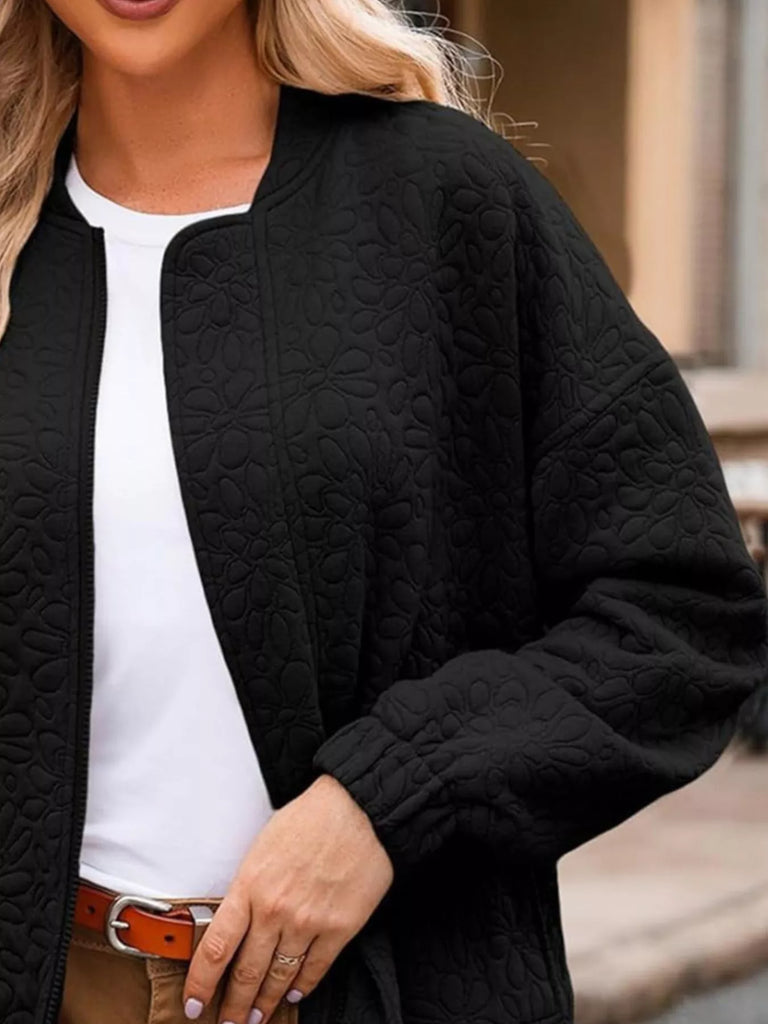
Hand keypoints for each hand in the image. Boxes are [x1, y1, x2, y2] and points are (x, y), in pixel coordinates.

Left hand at [181, 772, 393, 1023]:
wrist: (357, 809)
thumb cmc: (310, 819)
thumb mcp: (262, 846)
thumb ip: (248, 886)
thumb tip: (235, 920)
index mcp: (250, 886)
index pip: (215, 948)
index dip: (201, 984)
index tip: (194, 1004)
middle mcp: (275, 910)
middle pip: (246, 973)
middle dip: (233, 1006)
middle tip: (227, 1022)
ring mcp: (308, 923)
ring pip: (279, 978)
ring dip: (265, 1004)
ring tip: (256, 1018)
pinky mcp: (340, 928)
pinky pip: (315, 970)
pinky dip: (301, 987)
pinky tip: (294, 994)